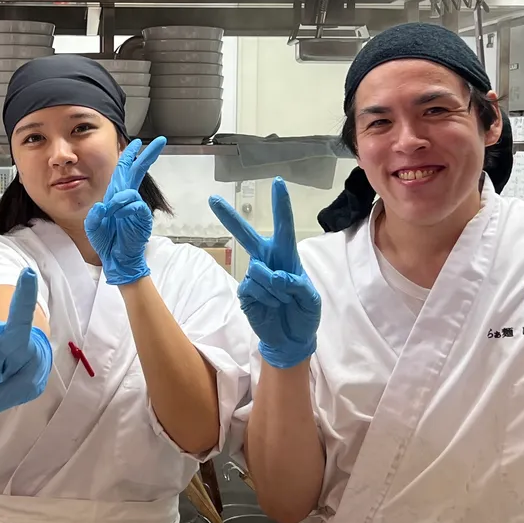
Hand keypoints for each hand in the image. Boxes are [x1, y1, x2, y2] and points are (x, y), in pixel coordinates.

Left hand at [84, 136, 165, 285]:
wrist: (116, 259)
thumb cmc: (107, 241)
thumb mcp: (93, 225)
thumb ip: (96, 214)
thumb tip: (105, 205)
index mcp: (116, 195)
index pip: (124, 170)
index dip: (129, 155)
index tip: (136, 142)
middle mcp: (127, 198)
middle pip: (138, 171)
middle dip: (148, 155)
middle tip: (160, 140)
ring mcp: (136, 207)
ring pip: (129, 192)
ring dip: (118, 201)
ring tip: (112, 214)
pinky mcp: (142, 217)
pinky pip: (134, 205)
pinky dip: (124, 210)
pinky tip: (119, 217)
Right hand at [209, 178, 320, 368]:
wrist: (291, 339)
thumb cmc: (304, 313)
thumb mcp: (311, 299)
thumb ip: (297, 284)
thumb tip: (275, 276)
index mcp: (286, 257)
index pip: (284, 227)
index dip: (281, 206)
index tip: (278, 183)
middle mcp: (267, 261)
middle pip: (247, 235)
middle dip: (230, 218)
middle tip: (212, 199)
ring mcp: (253, 276)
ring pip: (258, 270)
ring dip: (275, 289)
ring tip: (282, 301)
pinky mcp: (245, 293)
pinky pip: (252, 287)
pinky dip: (266, 298)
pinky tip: (270, 306)